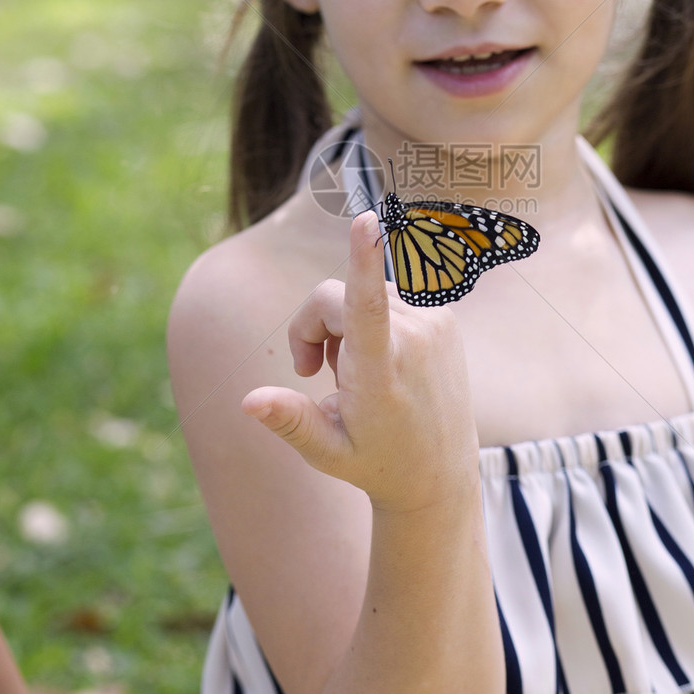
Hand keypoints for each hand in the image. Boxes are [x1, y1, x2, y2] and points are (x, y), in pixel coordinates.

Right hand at [242, 210, 478, 510]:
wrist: (439, 474)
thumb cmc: (375, 463)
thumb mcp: (325, 451)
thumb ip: (289, 420)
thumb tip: (249, 400)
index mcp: (381, 371)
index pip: (367, 305)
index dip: (362, 259)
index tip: (366, 220)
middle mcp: (413, 339)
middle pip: (333, 297)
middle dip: (311, 327)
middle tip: (310, 373)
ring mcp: (433, 323)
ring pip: (358, 292)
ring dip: (342, 326)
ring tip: (353, 373)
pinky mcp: (444, 315)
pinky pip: (386, 294)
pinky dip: (371, 318)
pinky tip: (379, 360)